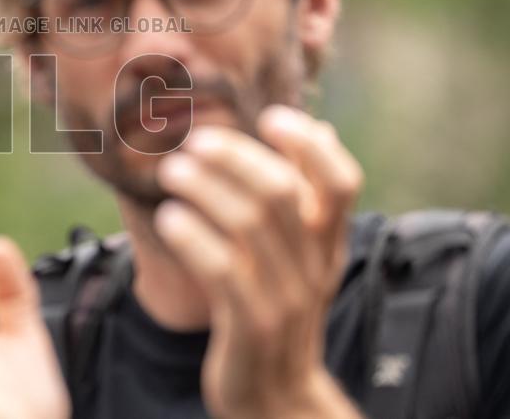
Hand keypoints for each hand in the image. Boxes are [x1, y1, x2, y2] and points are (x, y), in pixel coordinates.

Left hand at [154, 105, 363, 418]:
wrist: (276, 398)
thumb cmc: (279, 309)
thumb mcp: (305, 256)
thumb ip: (309, 196)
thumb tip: (323, 128)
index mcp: (329, 244)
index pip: (342, 182)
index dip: (309, 144)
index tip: (271, 117)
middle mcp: (313, 266)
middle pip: (281, 193)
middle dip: (235, 158)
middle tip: (194, 142)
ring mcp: (284, 297)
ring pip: (248, 226)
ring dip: (203, 189)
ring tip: (170, 173)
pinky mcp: (250, 325)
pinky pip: (222, 271)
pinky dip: (193, 237)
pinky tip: (167, 218)